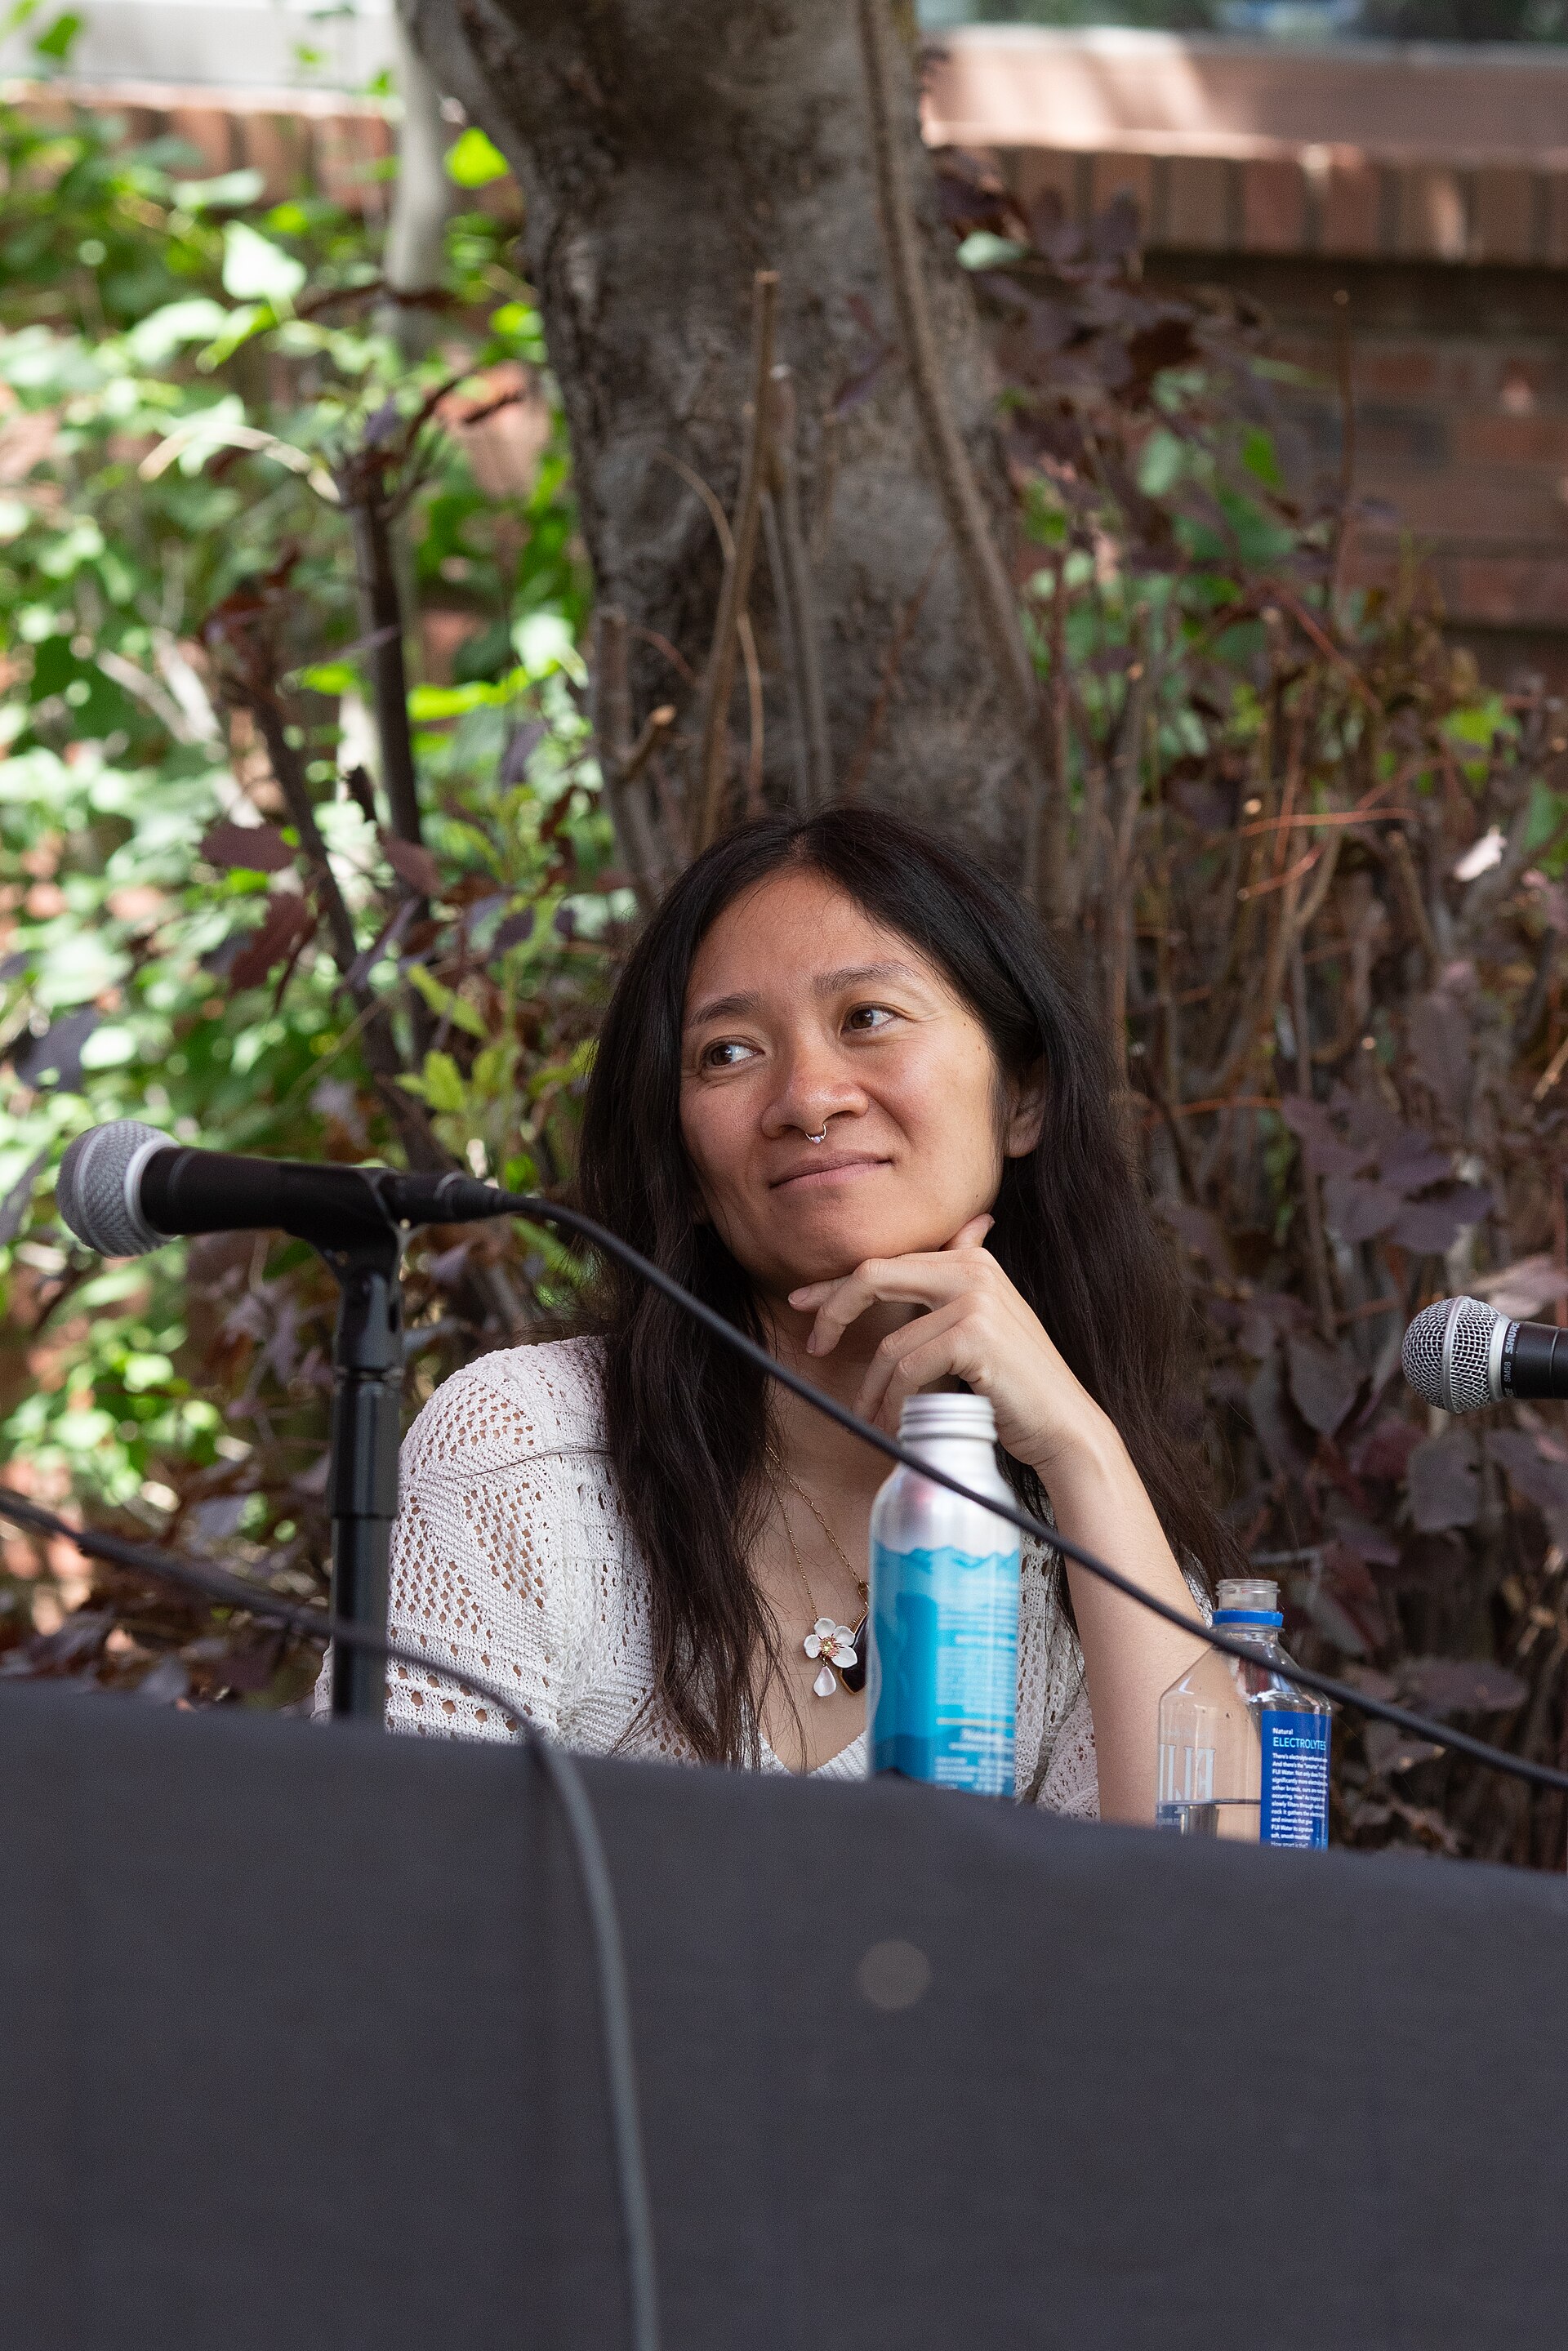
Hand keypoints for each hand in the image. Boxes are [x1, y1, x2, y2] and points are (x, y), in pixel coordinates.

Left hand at [788, 1215, 1113, 1472]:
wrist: (1063, 1425)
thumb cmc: (1016, 1384)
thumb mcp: (986, 1324)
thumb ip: (963, 1284)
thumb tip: (970, 1230)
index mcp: (971, 1261)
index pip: (888, 1263)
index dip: (839, 1284)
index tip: (804, 1304)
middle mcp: (973, 1270)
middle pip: (874, 1277)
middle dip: (833, 1310)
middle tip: (814, 1346)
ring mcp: (975, 1300)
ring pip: (890, 1344)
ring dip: (872, 1388)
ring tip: (869, 1415)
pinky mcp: (973, 1336)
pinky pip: (907, 1370)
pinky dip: (894, 1402)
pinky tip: (895, 1422)